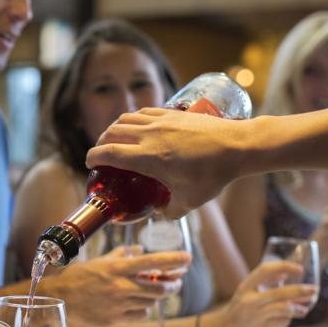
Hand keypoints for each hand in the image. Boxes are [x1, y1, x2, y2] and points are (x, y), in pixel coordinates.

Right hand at [46, 250, 189, 324]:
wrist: (61, 298)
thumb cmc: (79, 276)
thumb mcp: (100, 260)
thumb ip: (122, 255)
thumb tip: (140, 250)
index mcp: (117, 268)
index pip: (152, 261)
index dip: (173, 260)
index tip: (187, 258)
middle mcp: (121, 286)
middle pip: (159, 288)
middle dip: (172, 285)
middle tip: (175, 282)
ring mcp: (119, 304)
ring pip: (151, 302)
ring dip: (157, 296)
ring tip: (157, 291)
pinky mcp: (116, 318)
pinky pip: (140, 314)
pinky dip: (144, 308)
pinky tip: (140, 303)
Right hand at [87, 108, 249, 216]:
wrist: (237, 146)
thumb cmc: (213, 175)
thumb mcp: (190, 201)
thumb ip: (171, 210)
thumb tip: (160, 213)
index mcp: (148, 158)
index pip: (108, 153)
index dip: (93, 157)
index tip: (90, 164)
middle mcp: (149, 136)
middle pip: (112, 133)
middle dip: (101, 143)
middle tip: (101, 154)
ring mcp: (160, 121)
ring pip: (125, 119)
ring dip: (114, 129)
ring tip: (114, 138)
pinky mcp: (172, 113)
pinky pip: (143, 113)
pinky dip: (132, 119)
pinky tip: (136, 126)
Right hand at [217, 260, 321, 326]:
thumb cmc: (239, 309)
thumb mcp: (246, 292)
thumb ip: (264, 284)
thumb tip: (286, 274)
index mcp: (246, 286)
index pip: (265, 270)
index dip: (284, 267)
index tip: (299, 268)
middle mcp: (250, 300)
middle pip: (279, 292)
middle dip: (299, 290)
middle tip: (313, 289)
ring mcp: (255, 315)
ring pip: (283, 308)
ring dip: (298, 307)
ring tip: (306, 308)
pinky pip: (281, 322)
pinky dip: (288, 319)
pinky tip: (290, 318)